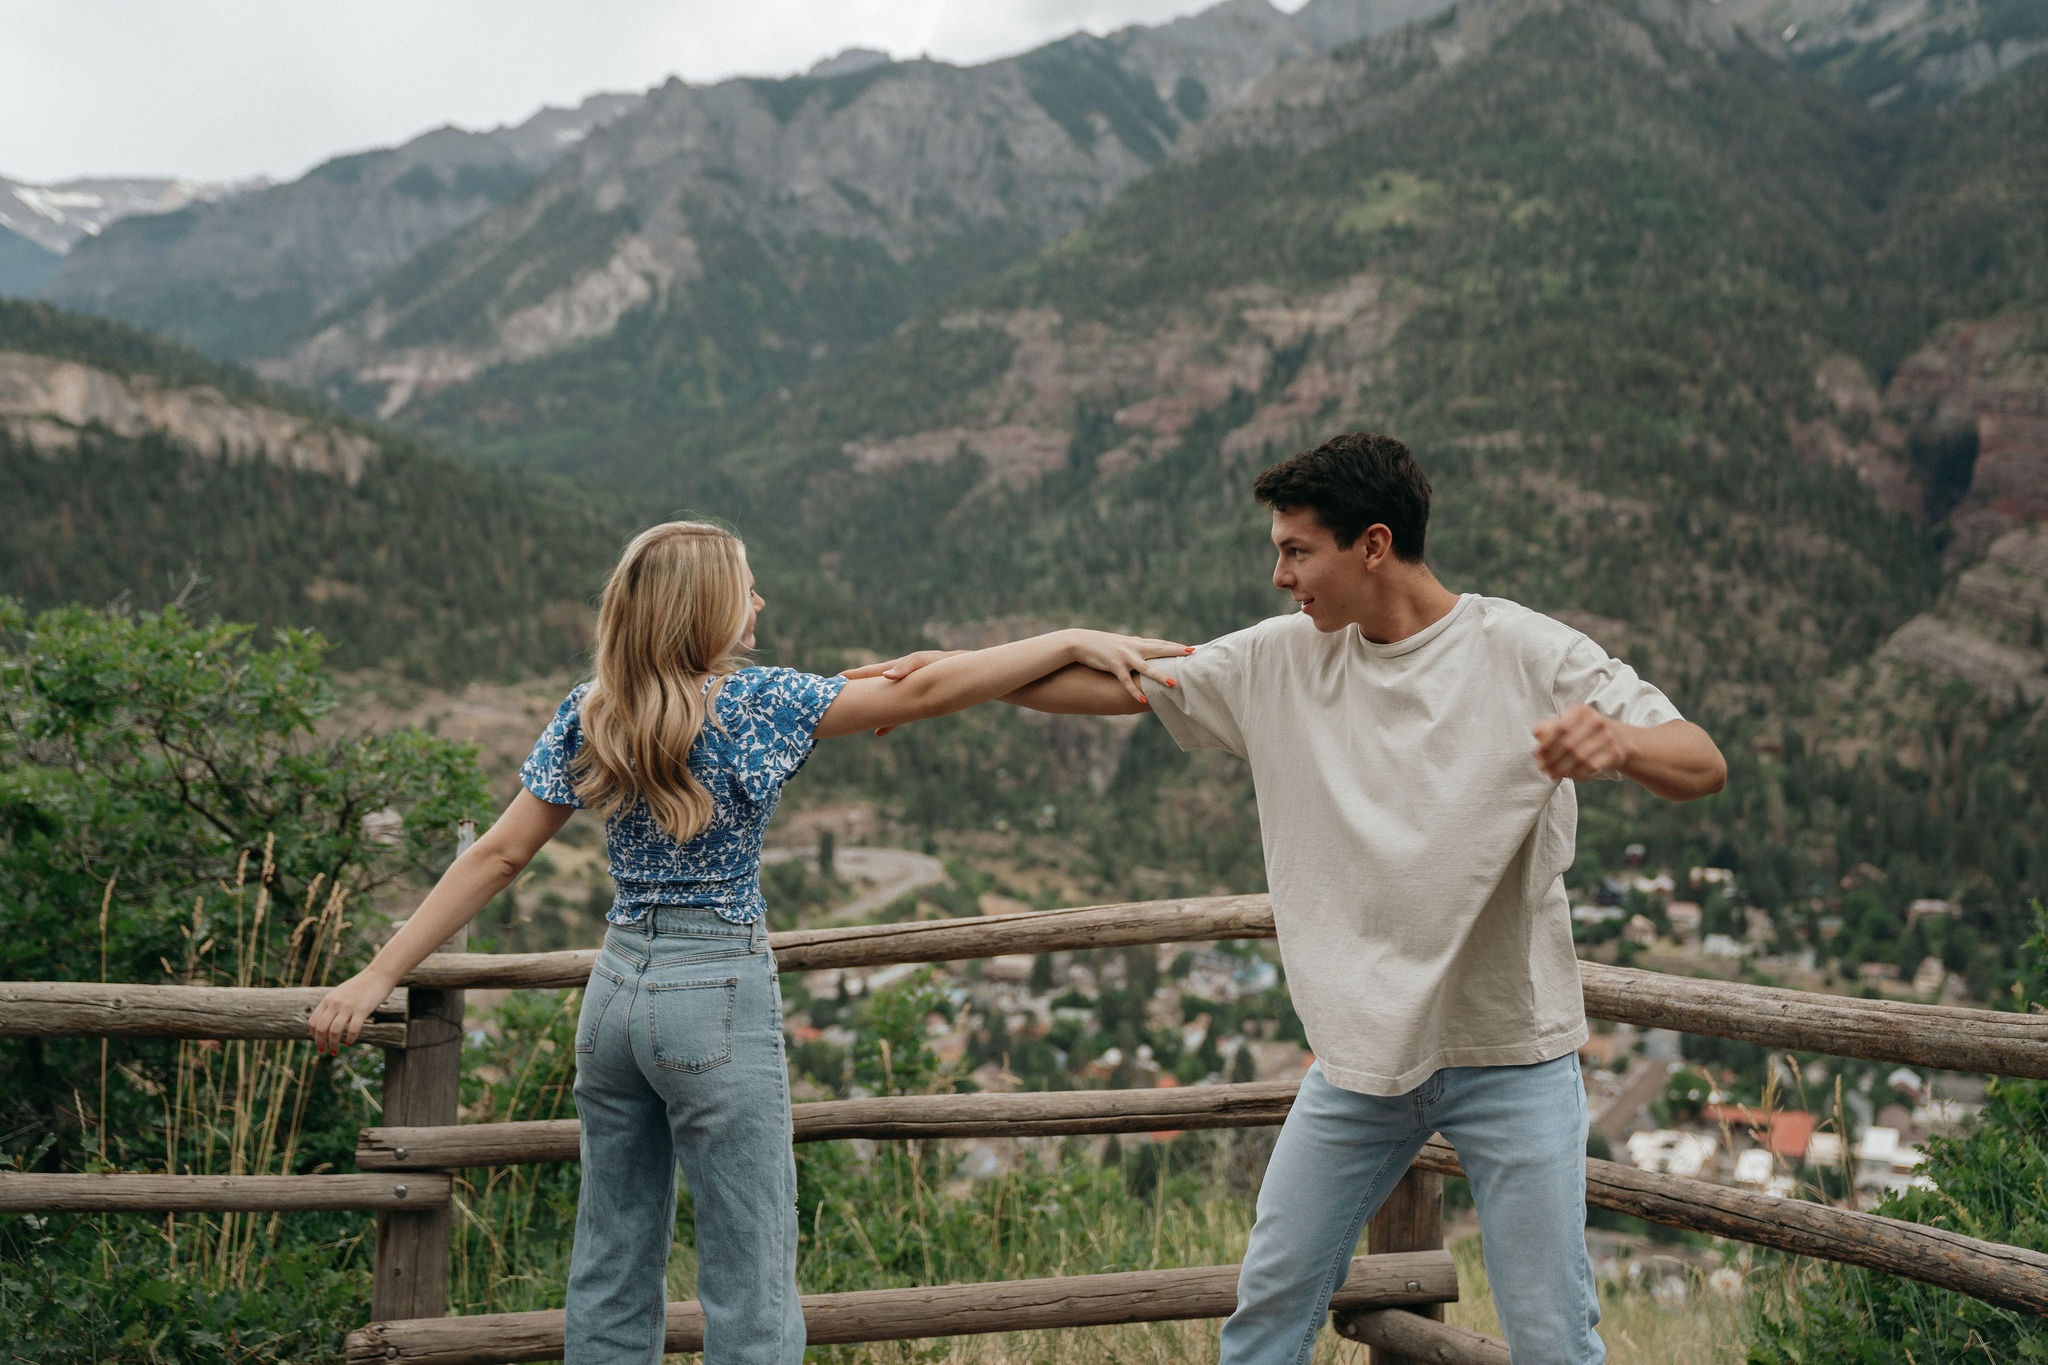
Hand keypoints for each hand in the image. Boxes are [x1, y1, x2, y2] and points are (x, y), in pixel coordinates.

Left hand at [308, 970, 396, 1053]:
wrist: (379, 974)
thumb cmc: (361, 986)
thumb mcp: (342, 993)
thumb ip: (333, 1006)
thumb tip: (326, 1025)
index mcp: (328, 999)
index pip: (313, 1021)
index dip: (313, 1035)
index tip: (319, 1042)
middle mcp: (335, 1003)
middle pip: (321, 1028)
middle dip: (320, 1043)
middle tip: (324, 1051)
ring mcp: (348, 1006)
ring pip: (334, 1031)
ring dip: (333, 1044)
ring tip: (335, 1051)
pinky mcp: (362, 1010)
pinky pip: (352, 1029)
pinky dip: (349, 1039)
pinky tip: (350, 1043)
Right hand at [838, 650, 965, 733]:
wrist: (967, 673)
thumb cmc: (945, 663)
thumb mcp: (925, 661)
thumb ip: (906, 667)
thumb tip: (887, 676)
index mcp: (898, 668)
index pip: (871, 671)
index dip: (855, 675)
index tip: (837, 679)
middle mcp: (899, 680)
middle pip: (873, 688)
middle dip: (857, 693)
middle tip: (835, 699)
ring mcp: (907, 692)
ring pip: (883, 703)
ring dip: (871, 710)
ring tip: (853, 718)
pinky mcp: (917, 702)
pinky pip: (898, 714)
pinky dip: (890, 722)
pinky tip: (880, 732)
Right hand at [1067, 630, 1191, 705]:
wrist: (1080, 642)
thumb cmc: (1101, 644)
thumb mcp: (1121, 644)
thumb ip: (1135, 647)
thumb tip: (1147, 651)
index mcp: (1136, 642)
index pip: (1160, 643)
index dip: (1176, 646)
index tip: (1192, 649)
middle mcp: (1133, 647)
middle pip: (1159, 649)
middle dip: (1176, 652)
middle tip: (1192, 654)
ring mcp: (1124, 657)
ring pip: (1146, 668)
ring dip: (1160, 676)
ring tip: (1174, 683)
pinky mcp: (1113, 666)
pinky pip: (1126, 681)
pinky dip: (1134, 691)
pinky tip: (1143, 699)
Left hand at [1533, 704, 1628, 781]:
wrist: (1619, 738)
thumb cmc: (1583, 730)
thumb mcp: (1567, 722)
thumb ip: (1548, 727)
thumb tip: (1536, 734)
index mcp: (1582, 711)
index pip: (1560, 728)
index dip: (1546, 743)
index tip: (1537, 754)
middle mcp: (1597, 721)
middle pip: (1568, 744)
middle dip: (1551, 759)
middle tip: (1542, 768)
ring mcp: (1608, 737)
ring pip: (1579, 758)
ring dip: (1561, 769)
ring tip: (1551, 774)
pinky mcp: (1614, 753)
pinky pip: (1591, 767)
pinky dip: (1576, 774)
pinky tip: (1568, 775)